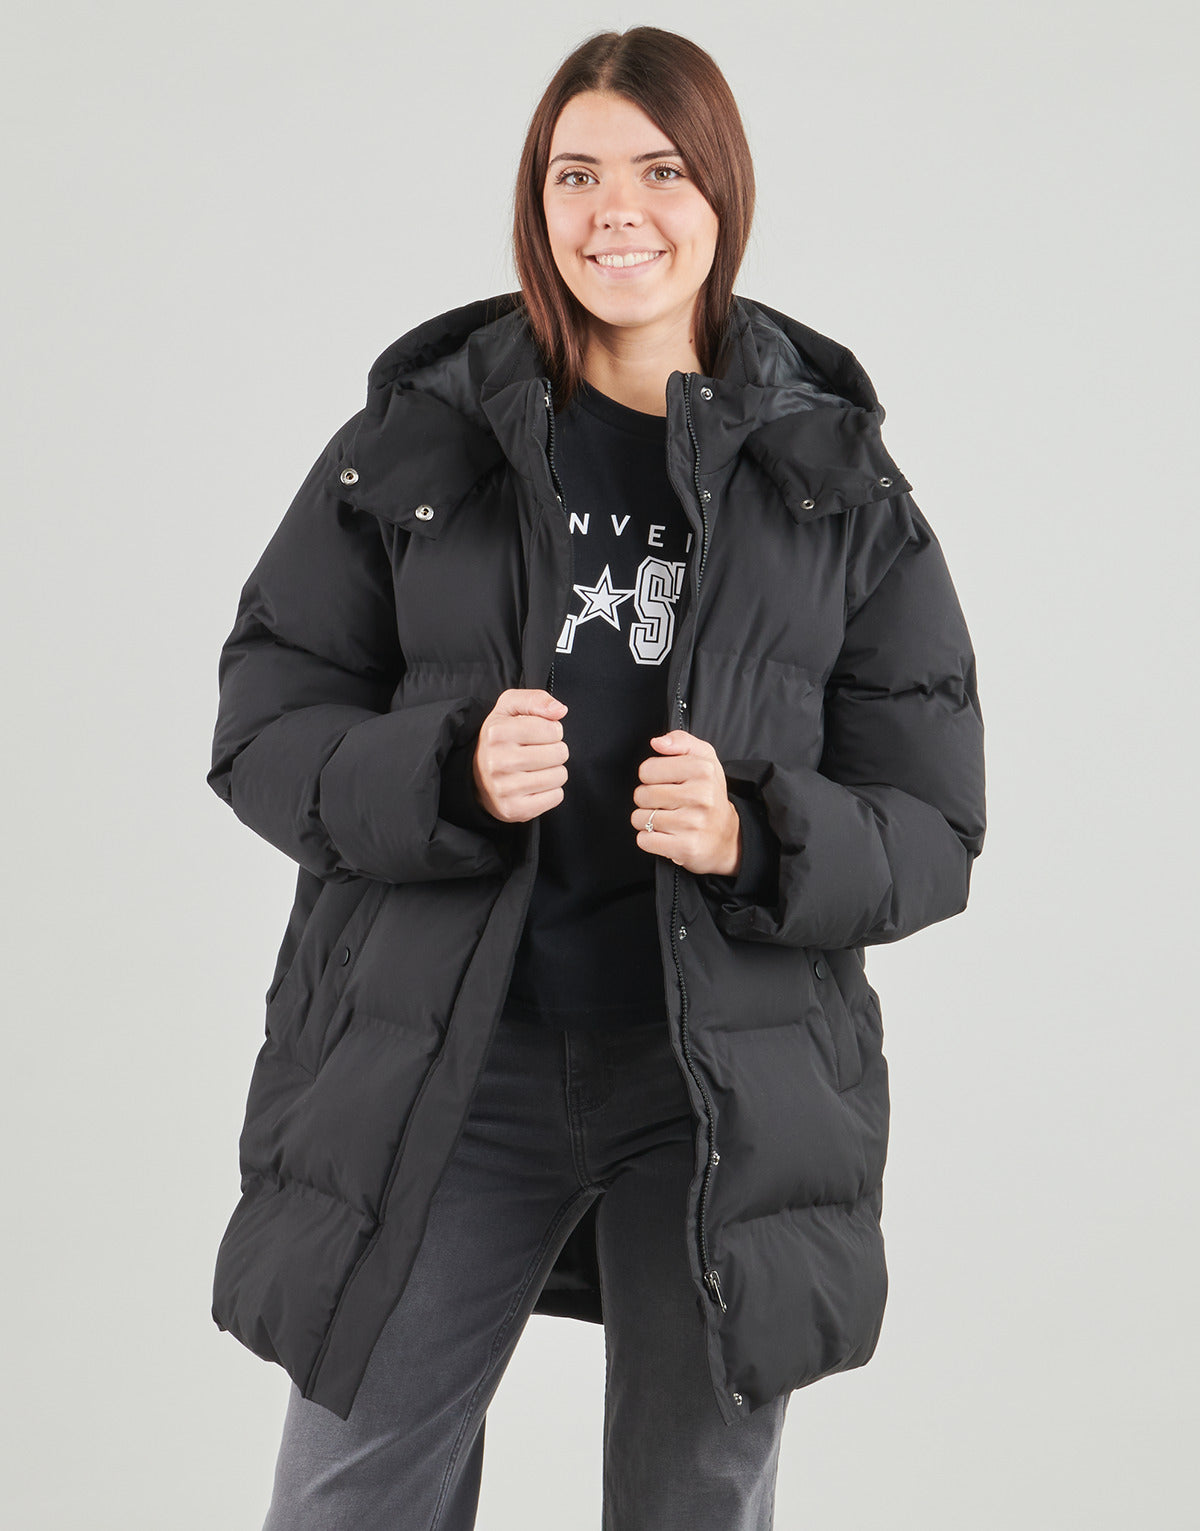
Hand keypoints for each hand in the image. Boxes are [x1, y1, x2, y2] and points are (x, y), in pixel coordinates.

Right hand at [471, 689, 569, 823]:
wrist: (477, 777)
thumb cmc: (500, 739)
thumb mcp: (510, 708)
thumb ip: (535, 700)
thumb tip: (560, 710)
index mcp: (496, 732)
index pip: (551, 729)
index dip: (553, 731)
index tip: (540, 735)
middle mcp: (497, 761)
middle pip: (559, 753)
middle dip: (556, 751)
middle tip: (539, 752)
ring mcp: (504, 788)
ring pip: (559, 775)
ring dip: (555, 771)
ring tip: (537, 769)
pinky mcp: (514, 809)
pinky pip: (556, 797)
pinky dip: (552, 791)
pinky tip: (536, 785)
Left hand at [631, 730, 741, 876]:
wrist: (726, 837)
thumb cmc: (709, 796)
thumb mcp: (704, 760)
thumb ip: (681, 741)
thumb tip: (657, 743)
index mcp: (703, 770)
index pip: (647, 769)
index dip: (651, 777)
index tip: (665, 782)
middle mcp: (701, 796)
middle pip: (642, 794)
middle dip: (648, 800)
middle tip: (666, 803)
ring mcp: (693, 823)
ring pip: (640, 818)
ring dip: (647, 821)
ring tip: (666, 819)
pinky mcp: (685, 847)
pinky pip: (644, 840)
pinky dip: (649, 839)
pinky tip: (665, 835)